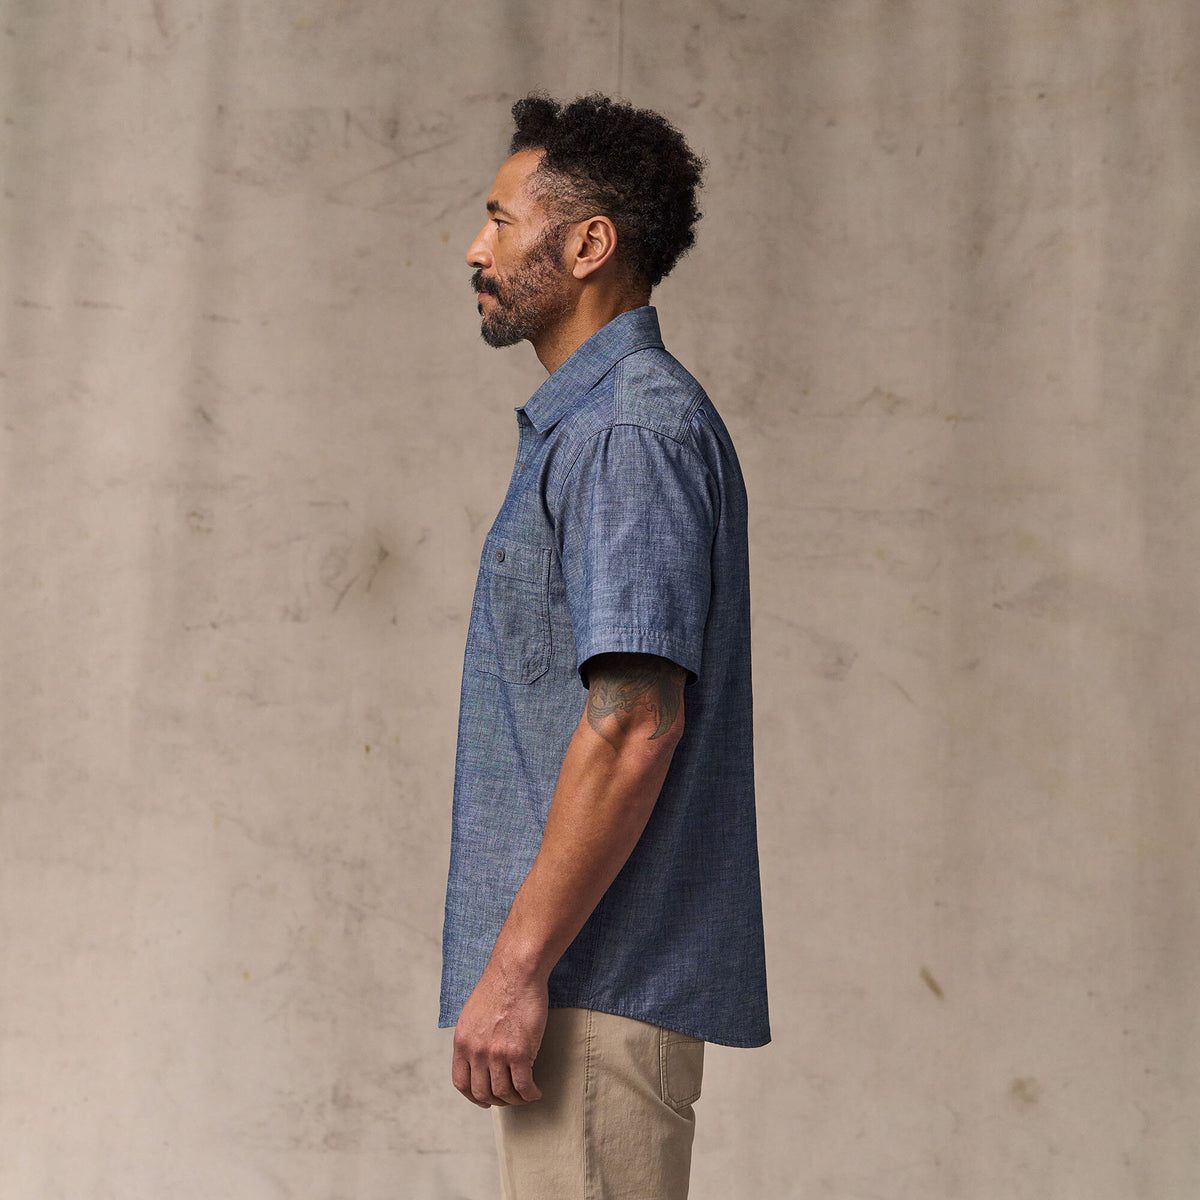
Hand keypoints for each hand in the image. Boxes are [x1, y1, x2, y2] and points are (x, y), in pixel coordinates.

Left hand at [451, 960, 547, 1107]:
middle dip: (497, 1100)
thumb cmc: (500, 986)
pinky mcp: (519, 1052)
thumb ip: (473, 1037)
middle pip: (482, 1092)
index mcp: (462, 1041)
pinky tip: (536, 1091)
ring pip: (504, 1092)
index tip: (485, 1099)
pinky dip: (530, 1094)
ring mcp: (497, 1053)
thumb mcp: (472, 1014)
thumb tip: (478, 1058)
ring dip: (516, 1099)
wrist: (516, 971)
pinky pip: (523, 1085)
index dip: (474, 1096)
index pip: (461, 1083)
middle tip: (510, 1097)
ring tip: (525, 1094)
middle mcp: (476, 1051)